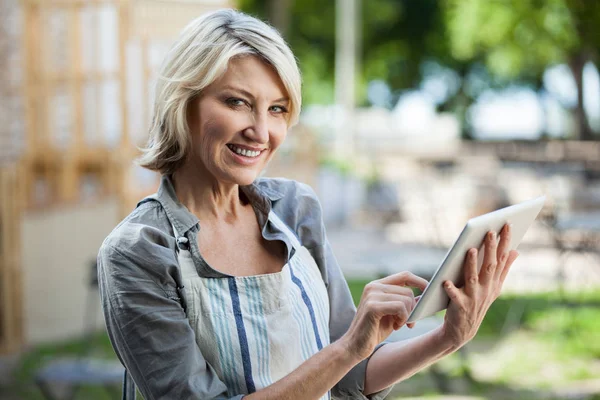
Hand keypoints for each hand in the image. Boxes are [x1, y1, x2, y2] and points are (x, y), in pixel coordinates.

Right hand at [340, 272, 427, 360]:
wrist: (355, 346)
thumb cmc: (374, 330)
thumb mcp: (392, 314)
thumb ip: (404, 302)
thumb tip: (425, 295)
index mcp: (377, 285)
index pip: (405, 275)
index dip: (420, 282)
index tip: (429, 293)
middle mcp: (373, 286)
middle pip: (408, 291)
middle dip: (413, 309)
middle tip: (408, 323)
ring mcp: (372, 295)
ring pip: (406, 299)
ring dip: (407, 316)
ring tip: (398, 325)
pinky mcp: (373, 307)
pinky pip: (400, 307)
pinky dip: (403, 319)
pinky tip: (396, 327)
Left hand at [441, 224, 518, 348]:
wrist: (463, 330)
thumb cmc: (477, 302)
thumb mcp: (493, 287)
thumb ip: (503, 268)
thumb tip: (516, 250)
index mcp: (494, 281)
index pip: (501, 258)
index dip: (504, 241)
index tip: (506, 224)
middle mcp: (486, 288)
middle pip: (489, 265)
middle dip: (490, 248)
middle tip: (490, 231)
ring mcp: (474, 297)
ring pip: (473, 278)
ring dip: (472, 264)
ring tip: (471, 249)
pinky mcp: (460, 306)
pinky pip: (454, 296)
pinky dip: (450, 289)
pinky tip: (445, 281)